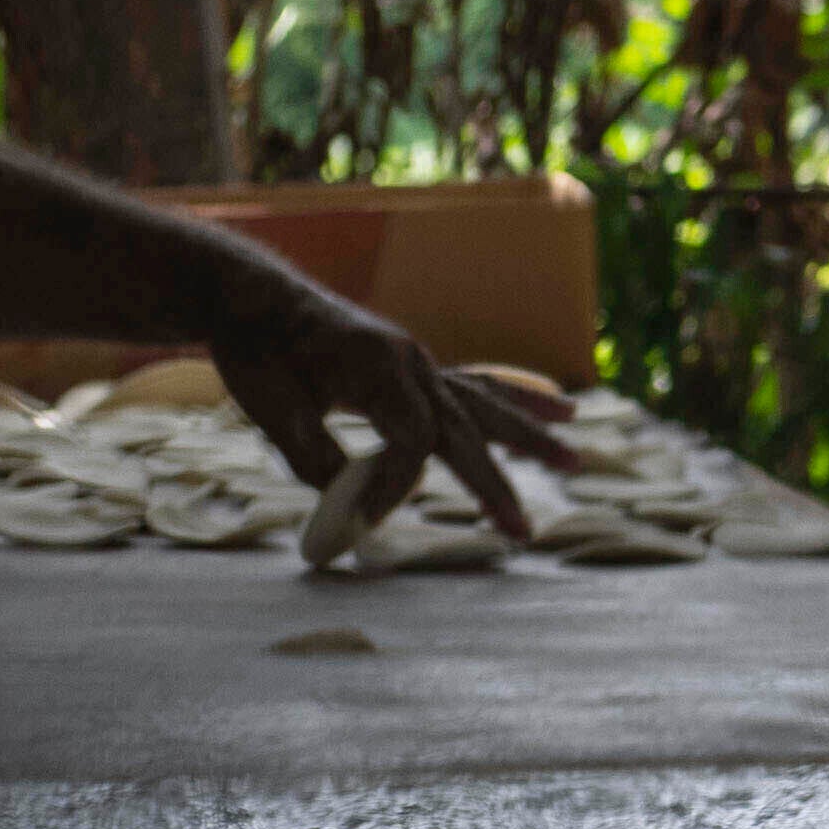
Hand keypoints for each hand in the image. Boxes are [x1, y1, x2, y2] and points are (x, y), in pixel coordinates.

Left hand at [178, 254, 563, 537]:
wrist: (253, 298)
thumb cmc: (257, 350)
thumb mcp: (270, 405)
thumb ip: (312, 454)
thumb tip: (349, 503)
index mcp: (377, 368)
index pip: (411, 442)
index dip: (391, 487)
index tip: (354, 520)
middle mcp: (410, 362)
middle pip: (466, 429)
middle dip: (495, 483)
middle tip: (524, 531)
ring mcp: (419, 363)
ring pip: (486, 405)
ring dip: (530, 435)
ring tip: (575, 456)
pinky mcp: (418, 369)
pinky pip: (477, 387)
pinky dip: (518, 399)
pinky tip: (560, 410)